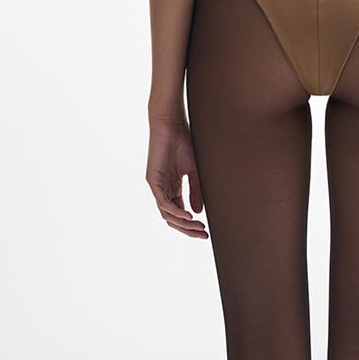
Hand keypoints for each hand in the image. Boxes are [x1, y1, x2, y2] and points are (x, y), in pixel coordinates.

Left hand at [146, 115, 207, 238]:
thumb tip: (198, 212)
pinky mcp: (153, 180)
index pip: (179, 213)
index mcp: (172, 188)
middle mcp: (163, 189)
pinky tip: (189, 216)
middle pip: (173, 218)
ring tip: (198, 227)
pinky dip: (176, 211)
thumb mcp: (194, 171)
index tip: (205, 232)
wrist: (171, 124)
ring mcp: (157, 186)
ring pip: (167, 214)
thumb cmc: (183, 142)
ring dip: (183, 223)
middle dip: (188, 229)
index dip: (191, 225)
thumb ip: (195, 191)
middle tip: (203, 235)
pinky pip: (163, 203)